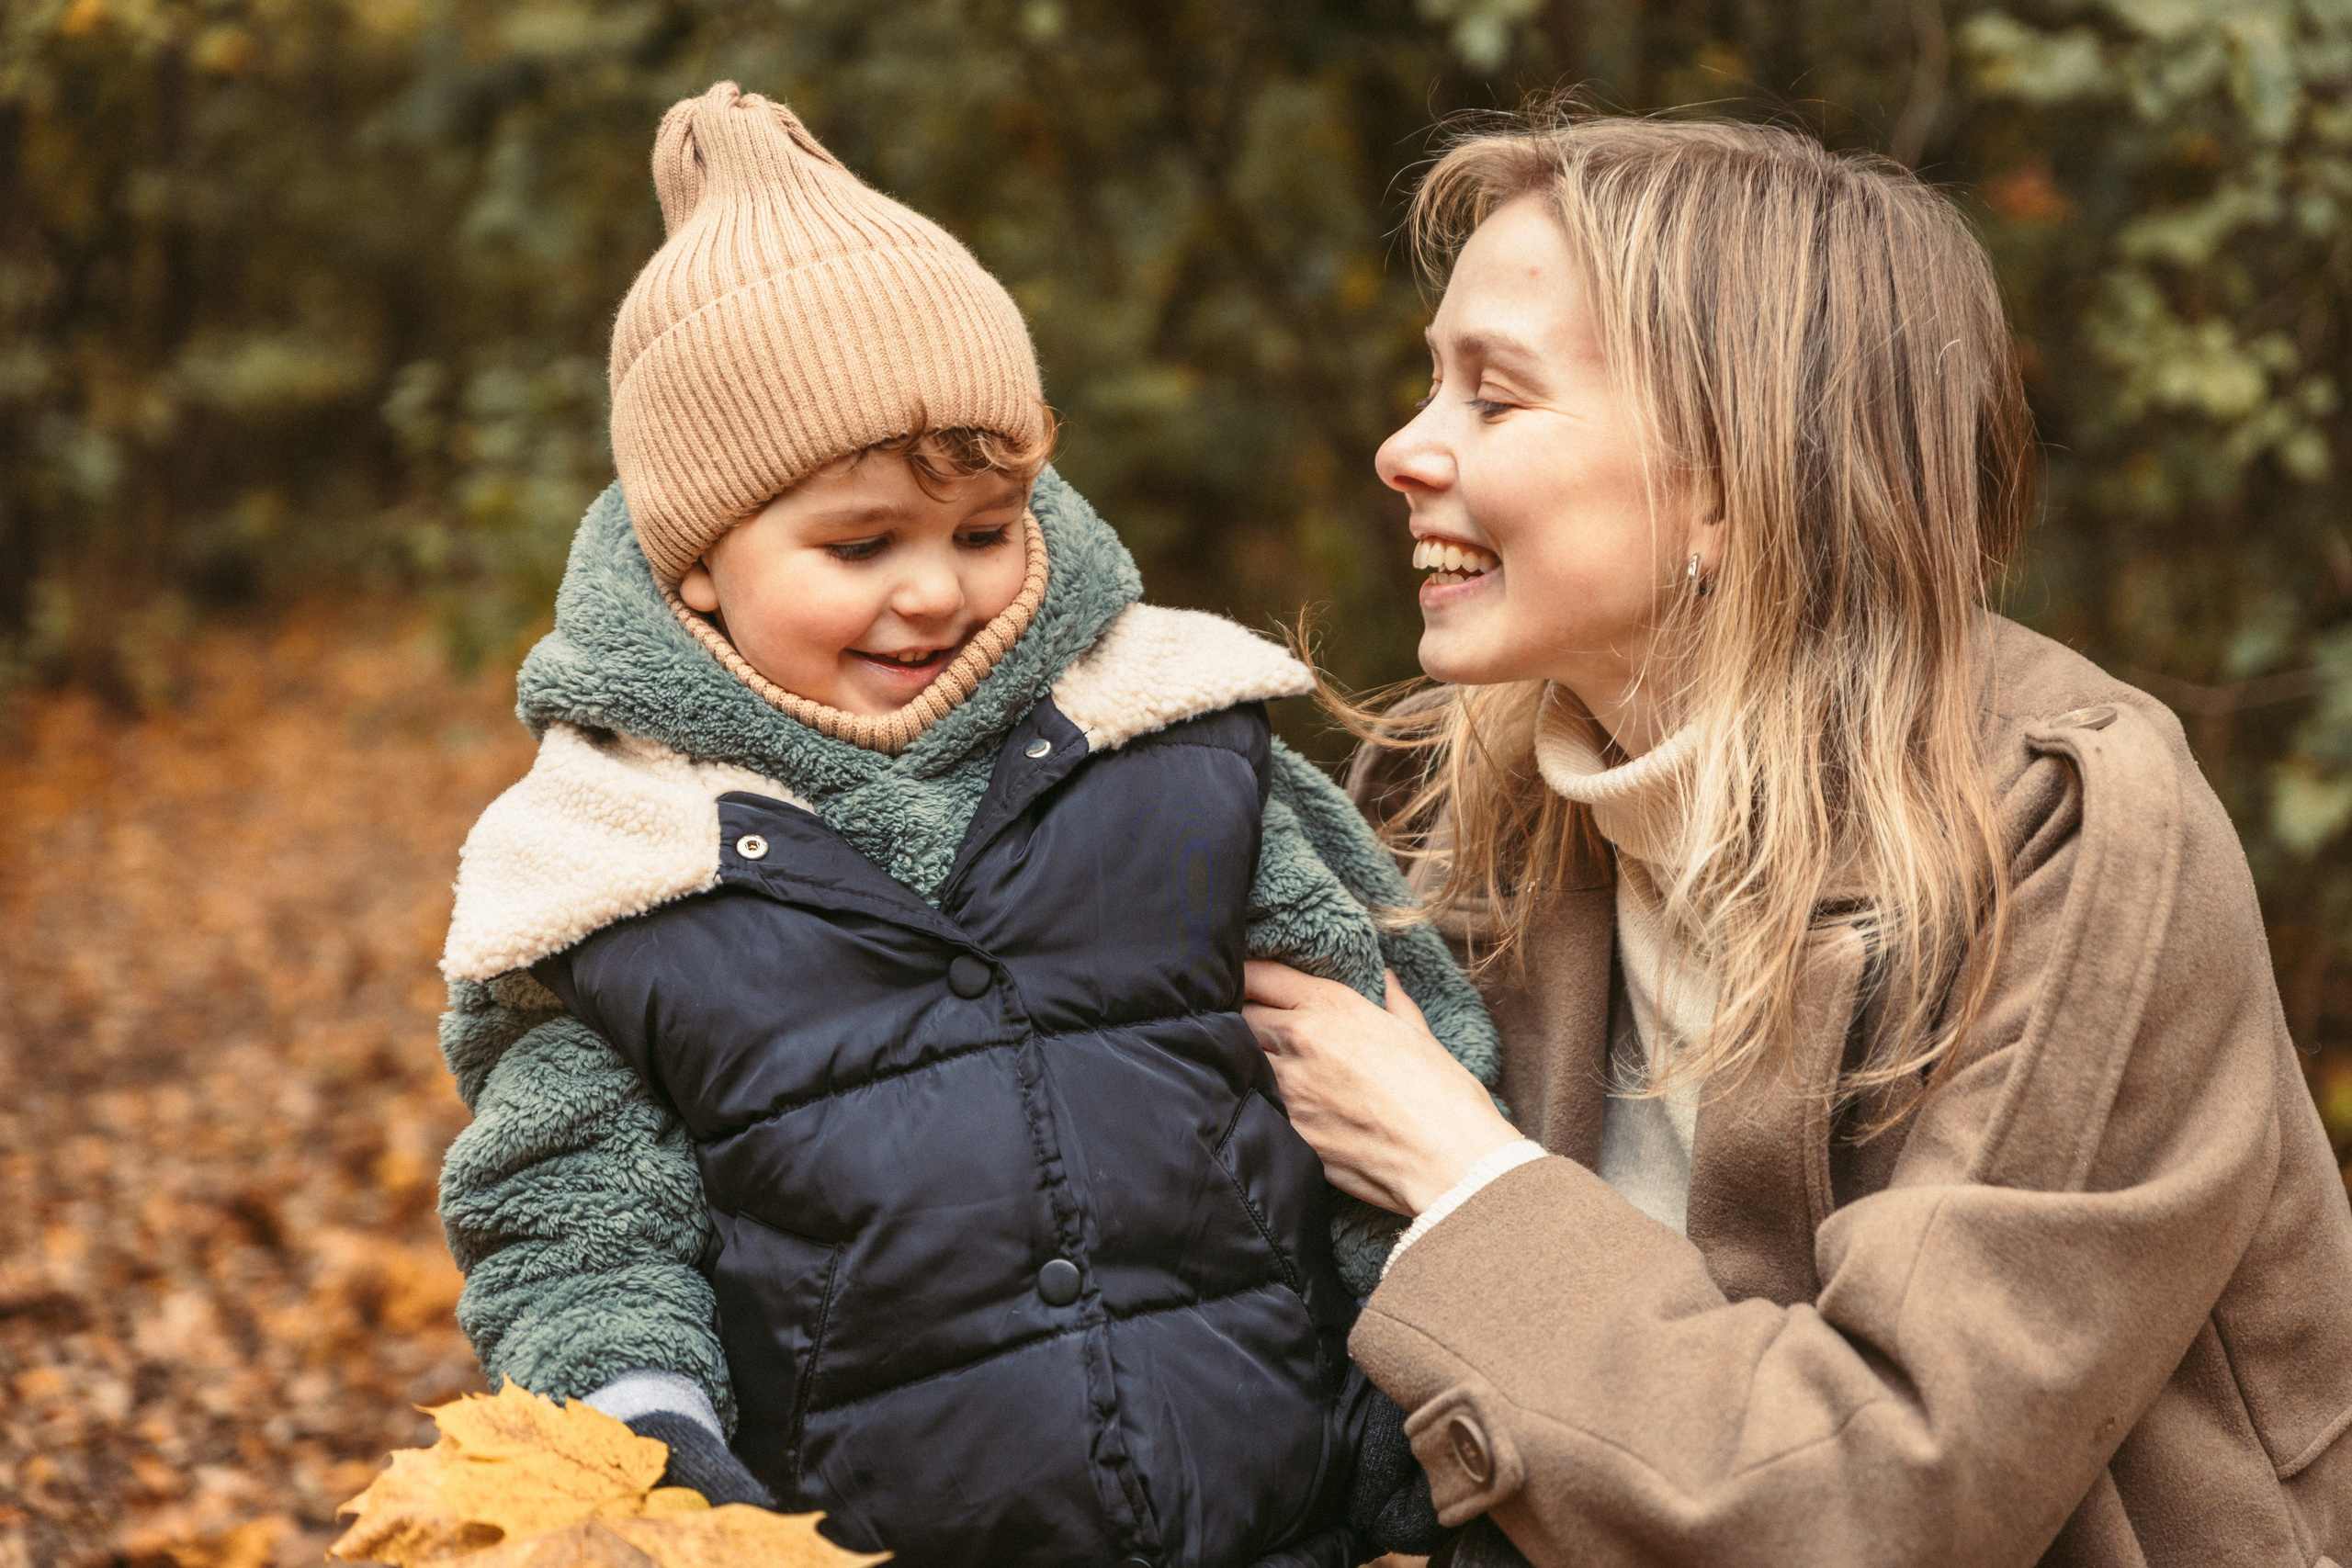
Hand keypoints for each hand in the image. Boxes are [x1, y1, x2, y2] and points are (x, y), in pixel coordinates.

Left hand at [1242, 960, 1520, 1216]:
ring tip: (1250, 1063)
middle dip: (1241, 1016)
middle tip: (1247, 1025)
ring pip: (1238, 1057)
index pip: (1261, 974)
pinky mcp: (1286, 1128)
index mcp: (1334, 1007)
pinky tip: (1261, 1104)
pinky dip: (1252, 1099)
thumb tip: (1387, 980)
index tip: (1246, 983)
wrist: (1447, 1158)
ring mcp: (1288, 1085)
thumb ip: (1395, 1003)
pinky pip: (1252, 1102)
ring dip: (1241, 1057)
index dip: (1246, 975)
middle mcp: (1302, 1038)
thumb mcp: (1419, 1035)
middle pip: (1241, 1013)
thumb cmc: (1442, 1094)